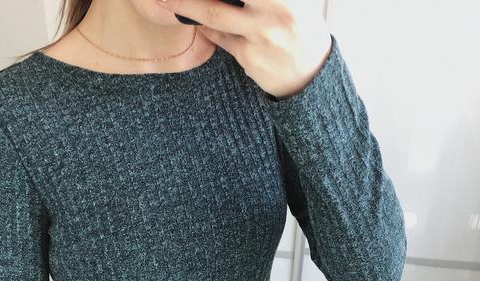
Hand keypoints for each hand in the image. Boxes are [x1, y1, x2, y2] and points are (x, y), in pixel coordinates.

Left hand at [156, 0, 332, 98]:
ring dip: (187, 6)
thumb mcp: (293, 2)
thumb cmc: (301, 29)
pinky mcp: (249, 57)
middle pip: (220, 1)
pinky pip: (220, 37)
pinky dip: (208, 27)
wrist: (312, 75)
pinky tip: (200, 21)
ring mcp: (260, 36)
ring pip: (214, 15)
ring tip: (166, 0)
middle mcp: (274, 12)